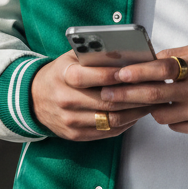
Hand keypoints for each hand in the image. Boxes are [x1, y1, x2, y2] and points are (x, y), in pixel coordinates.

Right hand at [30, 51, 160, 140]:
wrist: (33, 99)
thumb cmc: (60, 74)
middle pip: (108, 101)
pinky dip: (126, 123)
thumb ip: (94, 55)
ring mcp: (70, 121)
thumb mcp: (71, 58)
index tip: (137, 71)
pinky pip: (107, 132)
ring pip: (111, 120)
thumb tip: (126, 53)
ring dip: (135, 112)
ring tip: (151, 103)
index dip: (116, 75)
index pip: (93, 76)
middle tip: (154, 89)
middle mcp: (66, 100)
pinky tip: (136, 114)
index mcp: (64, 76)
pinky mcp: (75, 135)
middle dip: (135, 96)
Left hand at [100, 44, 187, 135]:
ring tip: (145, 101)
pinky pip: (174, 125)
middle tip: (107, 95)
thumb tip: (145, 60)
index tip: (118, 74)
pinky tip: (173, 108)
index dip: (137, 72)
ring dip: (149, 108)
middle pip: (154, 96)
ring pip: (161, 115)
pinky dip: (169, 117)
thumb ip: (174, 56)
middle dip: (125, 96)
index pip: (161, 69)